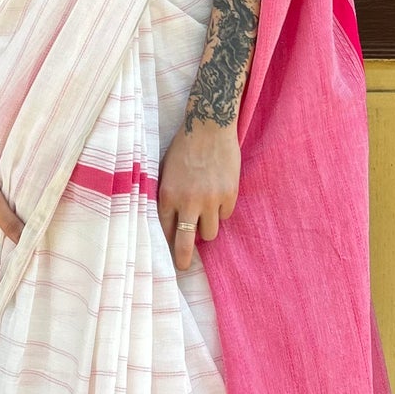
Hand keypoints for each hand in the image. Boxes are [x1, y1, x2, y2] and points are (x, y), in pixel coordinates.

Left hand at [158, 122, 239, 271]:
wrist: (210, 125)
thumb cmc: (183, 145)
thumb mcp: (165, 170)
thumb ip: (167, 195)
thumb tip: (170, 220)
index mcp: (167, 195)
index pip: (165, 231)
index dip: (167, 243)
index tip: (169, 254)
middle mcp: (188, 202)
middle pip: (186, 243)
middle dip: (184, 259)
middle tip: (184, 268)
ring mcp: (211, 200)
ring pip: (210, 233)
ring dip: (206, 228)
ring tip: (205, 216)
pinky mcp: (229, 195)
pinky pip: (225, 215)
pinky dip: (222, 210)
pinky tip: (218, 194)